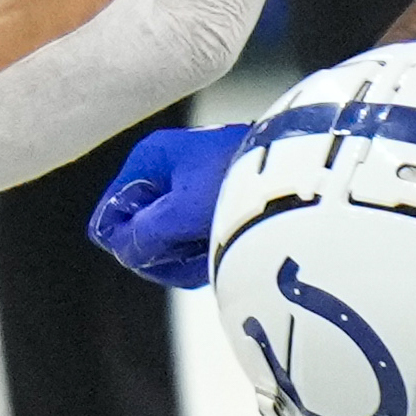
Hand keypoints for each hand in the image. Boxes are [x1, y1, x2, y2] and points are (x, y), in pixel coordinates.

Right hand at [88, 123, 249, 290]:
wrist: (305, 172)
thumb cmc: (241, 183)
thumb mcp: (182, 213)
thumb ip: (143, 236)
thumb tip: (124, 250)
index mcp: (151, 159)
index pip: (110, 215)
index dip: (128, 243)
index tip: (160, 249)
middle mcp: (169, 169)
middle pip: (139, 232)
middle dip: (166, 253)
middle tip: (196, 252)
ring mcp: (193, 186)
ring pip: (170, 241)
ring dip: (191, 256)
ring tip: (219, 248)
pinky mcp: (217, 201)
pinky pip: (198, 238)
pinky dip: (212, 249)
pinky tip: (230, 249)